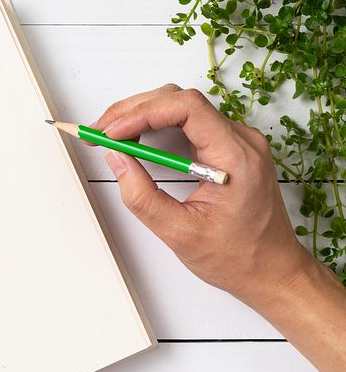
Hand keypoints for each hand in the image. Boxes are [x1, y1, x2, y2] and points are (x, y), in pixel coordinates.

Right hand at [95, 84, 345, 371]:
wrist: (273, 271)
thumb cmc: (239, 257)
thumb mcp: (181, 233)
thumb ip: (142, 196)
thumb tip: (117, 159)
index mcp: (236, 156)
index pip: (186, 107)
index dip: (142, 113)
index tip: (112, 132)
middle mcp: (241, 140)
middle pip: (179, 100)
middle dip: (133, 111)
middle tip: (99, 132)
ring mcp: (236, 141)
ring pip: (181, 106)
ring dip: (141, 115)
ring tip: (110, 134)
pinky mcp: (227, 148)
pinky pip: (188, 121)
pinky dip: (156, 125)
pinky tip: (135, 139)